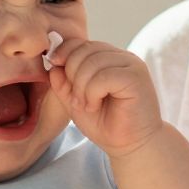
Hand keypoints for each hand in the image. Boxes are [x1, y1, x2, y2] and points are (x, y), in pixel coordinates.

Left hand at [46, 38, 161, 157]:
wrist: (131, 146)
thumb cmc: (105, 124)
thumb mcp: (75, 101)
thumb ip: (63, 82)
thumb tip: (52, 63)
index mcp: (108, 57)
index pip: (80, 43)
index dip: (64, 53)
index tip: (57, 71)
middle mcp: (122, 57)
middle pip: (84, 50)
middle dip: (72, 75)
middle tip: (76, 101)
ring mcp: (131, 65)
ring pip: (92, 62)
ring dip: (81, 87)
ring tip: (87, 106)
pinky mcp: (136, 78)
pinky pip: (103, 76)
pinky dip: (92, 93)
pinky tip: (95, 106)